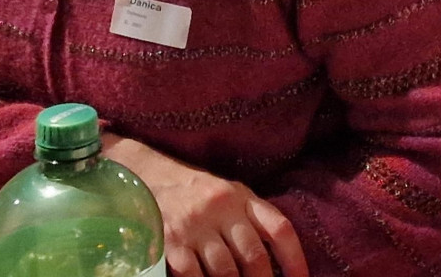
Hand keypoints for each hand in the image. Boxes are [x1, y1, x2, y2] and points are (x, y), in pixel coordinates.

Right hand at [107, 137, 307, 276]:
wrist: (146, 174)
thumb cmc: (195, 192)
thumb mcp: (229, 193)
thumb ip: (252, 218)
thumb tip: (275, 258)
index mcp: (241, 196)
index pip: (279, 228)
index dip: (295, 259)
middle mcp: (221, 208)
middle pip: (253, 256)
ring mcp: (195, 225)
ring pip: (226, 271)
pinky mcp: (171, 241)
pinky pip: (194, 275)